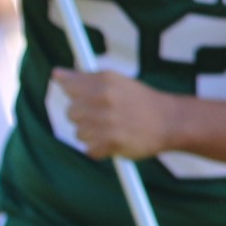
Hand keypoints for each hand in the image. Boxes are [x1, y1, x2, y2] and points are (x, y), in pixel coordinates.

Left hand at [52, 68, 173, 160]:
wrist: (170, 121)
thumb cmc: (139, 100)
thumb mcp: (115, 81)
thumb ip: (84, 78)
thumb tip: (56, 74)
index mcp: (104, 81)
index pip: (69, 87)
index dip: (77, 95)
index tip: (89, 99)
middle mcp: (104, 99)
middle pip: (71, 113)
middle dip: (84, 117)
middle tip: (104, 116)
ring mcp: (107, 122)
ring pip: (79, 133)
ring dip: (92, 135)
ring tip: (112, 129)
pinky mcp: (111, 143)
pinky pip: (90, 150)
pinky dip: (100, 150)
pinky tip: (115, 141)